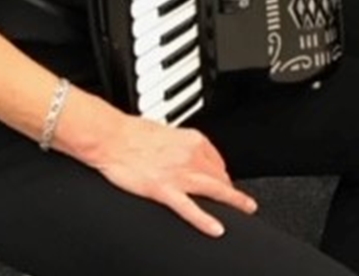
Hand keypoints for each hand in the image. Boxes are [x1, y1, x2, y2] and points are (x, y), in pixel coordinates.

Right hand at [90, 115, 257, 236]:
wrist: (111, 137)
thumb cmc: (131, 132)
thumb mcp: (165, 131)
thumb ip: (179, 144)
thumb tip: (184, 151)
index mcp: (192, 140)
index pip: (216, 159)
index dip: (221, 171)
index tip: (223, 177)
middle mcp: (191, 156)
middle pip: (219, 175)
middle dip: (229, 187)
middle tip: (237, 198)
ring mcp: (179, 175)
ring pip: (215, 190)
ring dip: (234, 200)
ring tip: (246, 208)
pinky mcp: (164, 190)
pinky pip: (189, 209)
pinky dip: (205, 220)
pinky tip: (216, 228)